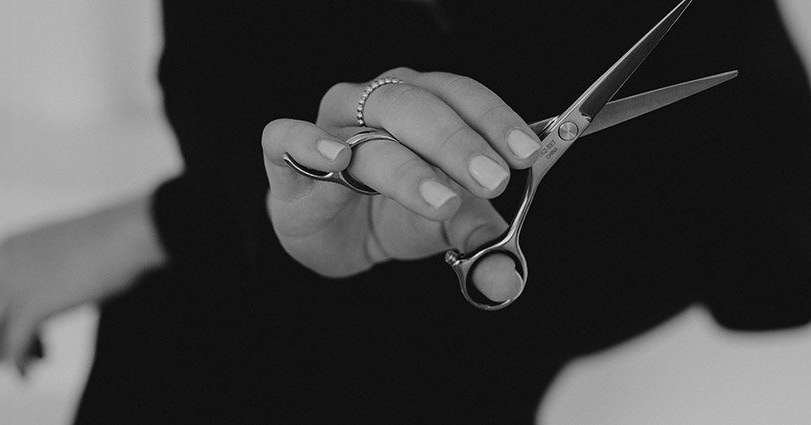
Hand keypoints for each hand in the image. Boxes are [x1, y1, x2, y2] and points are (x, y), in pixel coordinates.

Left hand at [0, 195, 159, 375]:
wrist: (123, 235)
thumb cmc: (106, 238)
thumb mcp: (56, 249)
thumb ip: (40, 270)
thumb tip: (46, 298)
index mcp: (6, 248)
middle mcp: (2, 266)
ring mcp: (16, 286)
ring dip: (0, 355)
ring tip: (23, 365)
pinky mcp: (34, 307)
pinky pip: (14, 345)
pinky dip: (19, 363)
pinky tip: (29, 371)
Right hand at [262, 68, 540, 300]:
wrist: (332, 236)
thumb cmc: (391, 210)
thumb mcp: (443, 224)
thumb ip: (476, 238)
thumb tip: (505, 279)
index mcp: (420, 102)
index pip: (460, 94)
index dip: (494, 118)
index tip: (527, 153)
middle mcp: (374, 103)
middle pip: (416, 106)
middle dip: (459, 143)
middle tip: (493, 180)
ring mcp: (326, 126)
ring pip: (364, 130)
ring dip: (406, 165)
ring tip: (441, 201)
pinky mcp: (283, 158)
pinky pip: (285, 136)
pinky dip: (308, 142)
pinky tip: (338, 158)